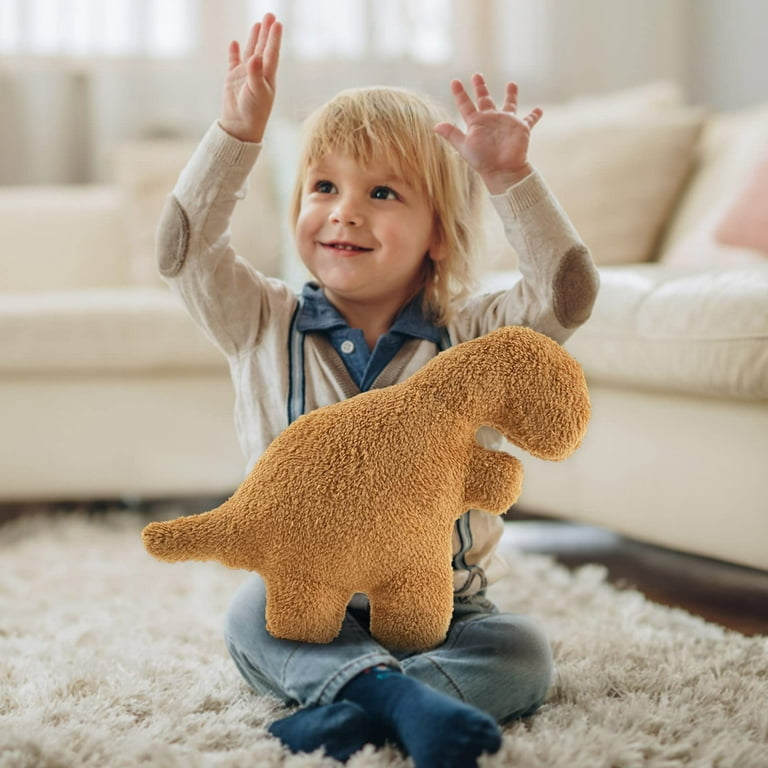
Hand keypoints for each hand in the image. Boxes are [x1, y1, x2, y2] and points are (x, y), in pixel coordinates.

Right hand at [219, 13, 282, 143]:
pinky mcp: (233, 79)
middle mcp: (258, 73)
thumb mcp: (256, 93)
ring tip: (258, 24)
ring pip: (250, 52)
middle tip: (270, 15)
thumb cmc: (253, 112)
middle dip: (266, 32)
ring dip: (254, 38)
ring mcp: (245, 75)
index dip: (274, 38)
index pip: (271, 52)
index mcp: (267, 76)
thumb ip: (256, 74)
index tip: (277, 23)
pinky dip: (234, 52)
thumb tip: (255, 57)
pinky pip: (233, 61)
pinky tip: (235, 43)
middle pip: (263, 48)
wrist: (240, 127)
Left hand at [434, 74, 542, 193]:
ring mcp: (506, 122)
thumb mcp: (464, 146)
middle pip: (485, 99)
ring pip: (509, 104)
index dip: (460, 93)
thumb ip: (452, 134)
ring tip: (511, 84)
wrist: (502, 170)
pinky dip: (535, 115)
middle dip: (481, 87)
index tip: (455, 81)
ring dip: (511, 95)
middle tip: (477, 75)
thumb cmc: (482, 160)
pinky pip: (529, 119)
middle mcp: (490, 120)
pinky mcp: (520, 128)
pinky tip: (540, 110)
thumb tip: (435, 126)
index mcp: (476, 123)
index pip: (466, 104)